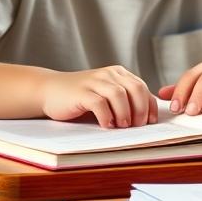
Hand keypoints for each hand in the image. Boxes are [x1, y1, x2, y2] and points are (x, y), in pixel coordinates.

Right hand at [40, 65, 157, 128]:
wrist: (50, 90)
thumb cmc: (81, 97)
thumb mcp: (106, 95)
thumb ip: (124, 100)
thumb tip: (146, 117)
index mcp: (118, 74)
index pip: (142, 87)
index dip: (149, 105)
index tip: (151, 121)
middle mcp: (108, 74)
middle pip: (134, 89)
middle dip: (140, 109)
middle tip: (138, 125)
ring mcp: (94, 81)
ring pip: (119, 95)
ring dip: (124, 113)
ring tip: (122, 126)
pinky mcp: (81, 92)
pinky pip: (99, 103)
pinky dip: (106, 116)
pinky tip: (106, 125)